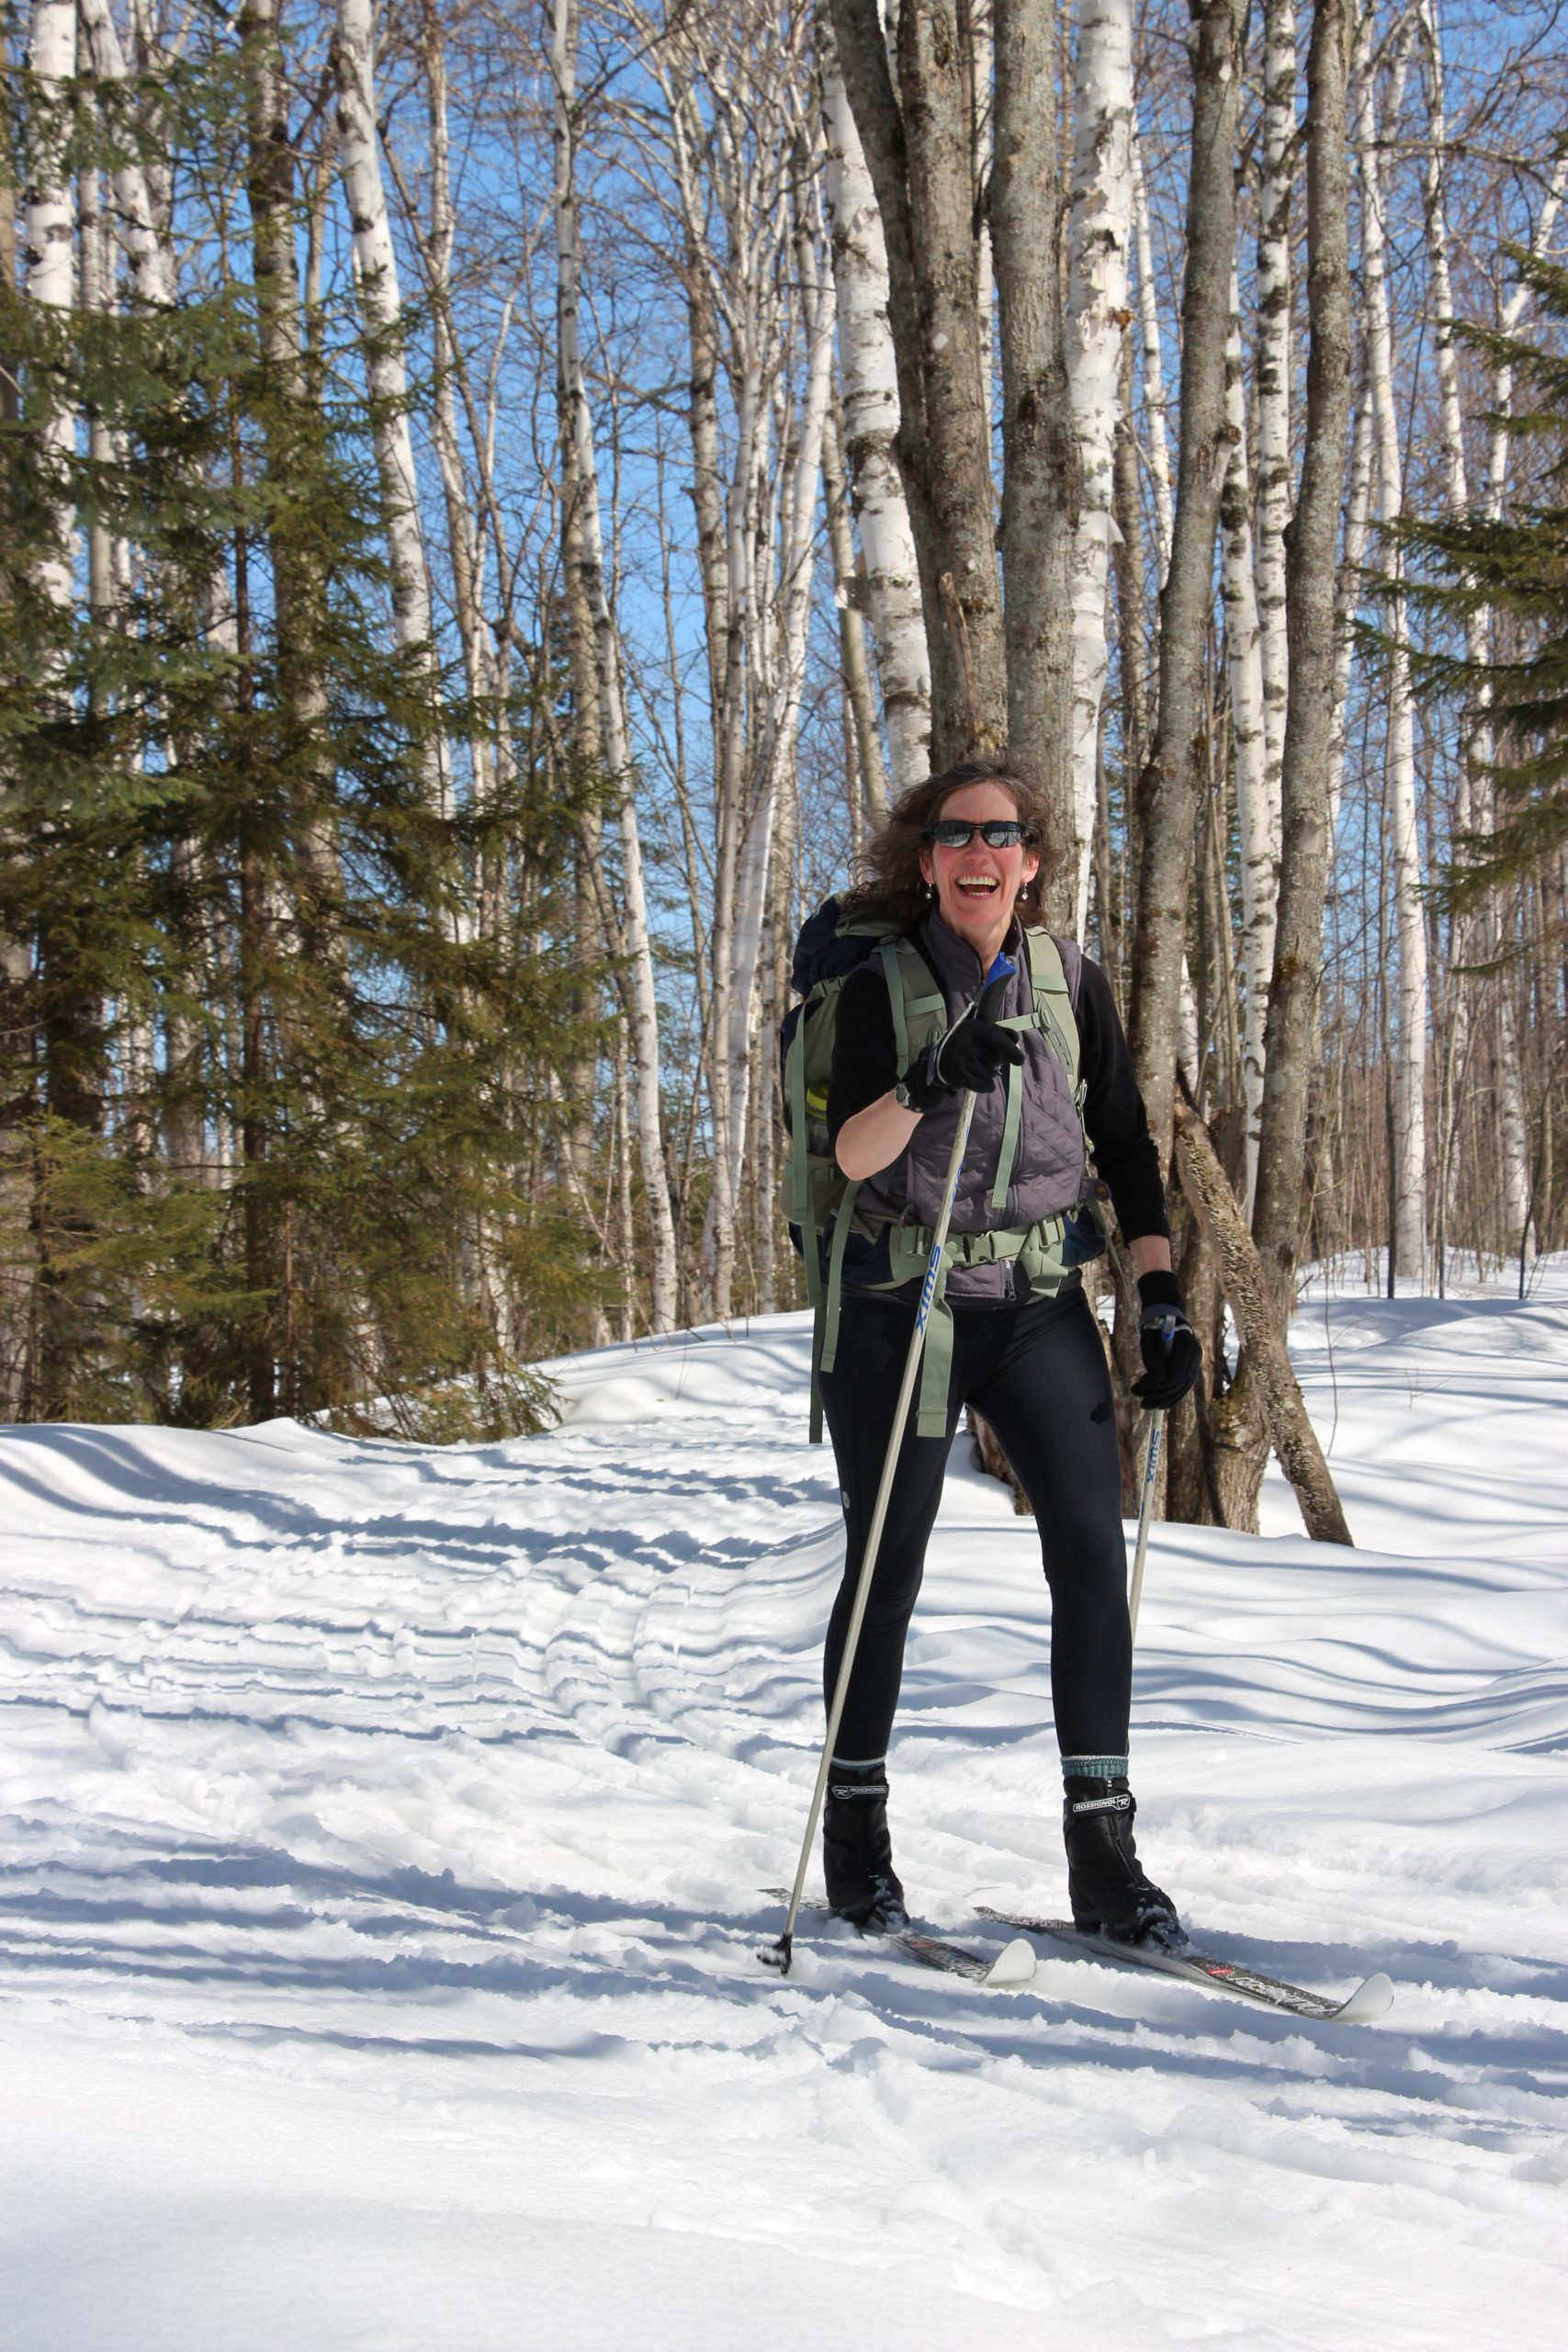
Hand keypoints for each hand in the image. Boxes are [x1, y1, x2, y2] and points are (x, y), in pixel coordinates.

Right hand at [900, 983, 1022, 1111]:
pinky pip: (982, 1084)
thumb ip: (998, 1033)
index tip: (1019, 1061)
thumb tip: (1015, 1039)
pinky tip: (985, 1084)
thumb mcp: (978, 1034)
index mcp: (971, 1026)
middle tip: (981, 1059)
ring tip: (973, 1068)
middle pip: (995, 1058)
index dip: (1010, 1048)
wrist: (935, 1061)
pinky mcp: (956, 1074)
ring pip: (990, 1073)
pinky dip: (986, 1086)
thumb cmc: (965, 1046)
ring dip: (988, 1074)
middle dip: (994, 1063)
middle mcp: (963, 1040)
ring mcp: (958, 1057)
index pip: (996, 1036)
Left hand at [1131, 1270, 1201, 1410]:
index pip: (1176, 1375)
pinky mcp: (1191, 1369)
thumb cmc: (1155, 1327)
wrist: (1167, 1317)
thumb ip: (1152, 1358)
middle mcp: (1196, 1356)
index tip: (1139, 1383)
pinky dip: (1170, 1397)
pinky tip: (1157, 1404)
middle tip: (1136, 1393)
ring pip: (1182, 1389)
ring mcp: (1196, 1363)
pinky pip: (1183, 1387)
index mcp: (1187, 1345)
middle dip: (1157, 1393)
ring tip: (1143, 1402)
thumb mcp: (1147, 1340)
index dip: (1157, 1385)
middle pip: (1179, 1384)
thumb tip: (1158, 1380)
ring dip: (1162, 1399)